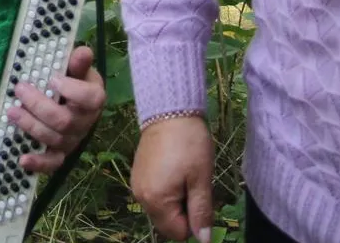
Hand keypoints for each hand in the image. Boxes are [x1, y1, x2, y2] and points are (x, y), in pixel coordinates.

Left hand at [7, 44, 106, 174]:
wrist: (74, 101)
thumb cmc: (74, 81)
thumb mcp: (78, 68)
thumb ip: (79, 62)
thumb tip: (83, 52)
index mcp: (94, 99)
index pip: (91, 99)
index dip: (72, 91)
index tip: (52, 79)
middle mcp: (85, 122)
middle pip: (65, 121)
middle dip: (39, 106)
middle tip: (20, 89)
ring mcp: (73, 139)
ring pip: (55, 139)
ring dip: (31, 126)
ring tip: (12, 111)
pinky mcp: (61, 152)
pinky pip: (53, 163)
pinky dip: (38, 164)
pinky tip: (22, 159)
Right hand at [132, 113, 215, 242]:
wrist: (169, 110)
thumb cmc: (189, 144)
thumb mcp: (201, 179)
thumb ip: (201, 212)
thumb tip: (203, 239)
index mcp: (156, 201)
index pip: (177, 232)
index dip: (194, 221)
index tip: (201, 198)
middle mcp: (141, 197)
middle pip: (167, 223)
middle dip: (184, 212)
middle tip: (195, 186)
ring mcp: (137, 185)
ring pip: (161, 209)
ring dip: (176, 201)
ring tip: (186, 176)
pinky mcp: (137, 174)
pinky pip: (154, 195)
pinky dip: (166, 191)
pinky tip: (175, 170)